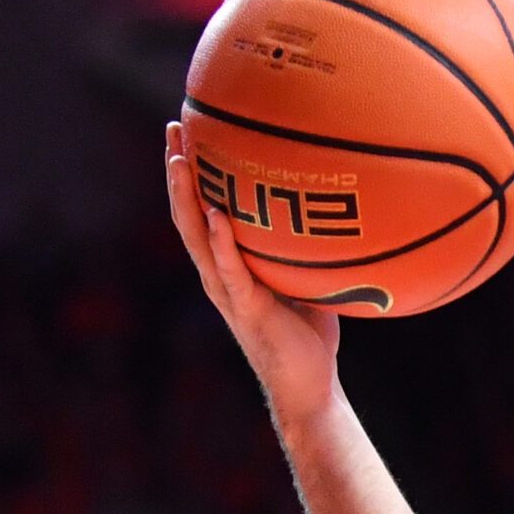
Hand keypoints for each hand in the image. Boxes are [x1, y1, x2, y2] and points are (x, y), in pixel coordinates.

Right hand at [163, 121, 342, 423]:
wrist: (309, 385)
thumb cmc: (310, 333)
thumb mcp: (309, 279)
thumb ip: (309, 248)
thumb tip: (339, 208)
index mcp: (229, 264)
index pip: (202, 210)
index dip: (193, 173)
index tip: (189, 131)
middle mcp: (219, 274)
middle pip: (188, 213)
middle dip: (178, 170)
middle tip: (175, 127)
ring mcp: (227, 291)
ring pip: (195, 236)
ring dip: (185, 198)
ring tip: (178, 159)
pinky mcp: (245, 309)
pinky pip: (229, 270)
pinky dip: (221, 242)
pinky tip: (217, 215)